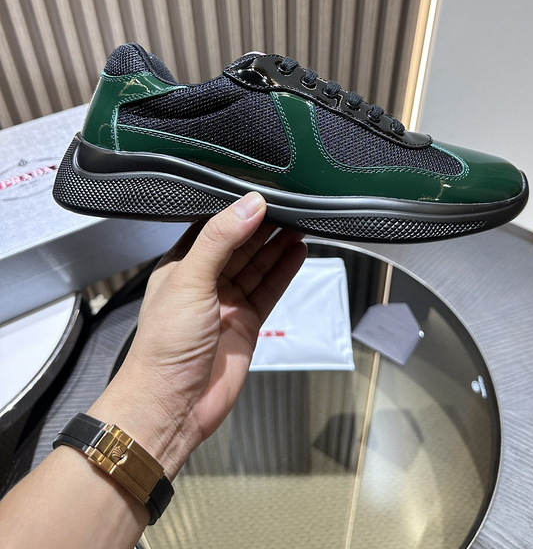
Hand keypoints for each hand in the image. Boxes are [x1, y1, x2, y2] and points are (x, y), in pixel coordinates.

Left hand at [89, 192, 306, 478]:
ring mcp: (227, 303)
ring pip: (258, 265)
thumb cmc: (164, 347)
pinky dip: (284, 271)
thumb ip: (221, 240)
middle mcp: (204, 282)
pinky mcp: (246, 323)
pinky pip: (269, 290)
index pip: (213, 227)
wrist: (172, 406)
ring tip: (300, 223)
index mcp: (181, 266)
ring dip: (278, 245)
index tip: (264, 194)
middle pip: (240, 245)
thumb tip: (249, 205)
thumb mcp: (190, 281)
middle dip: (263, 226)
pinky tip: (297, 252)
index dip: (237, 210)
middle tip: (290, 206)